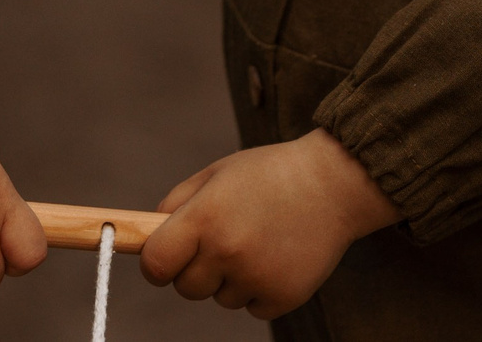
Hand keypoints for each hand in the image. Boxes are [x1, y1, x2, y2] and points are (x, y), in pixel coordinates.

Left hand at [137, 131, 397, 318]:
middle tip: (217, 244)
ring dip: (229, 279)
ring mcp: (257, 277)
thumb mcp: (216, 174)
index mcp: (204, 217)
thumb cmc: (268, 174)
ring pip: (220, 298)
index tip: (161, 261)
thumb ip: (176, 204)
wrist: (332, 184)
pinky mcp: (283, 298)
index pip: (156, 264)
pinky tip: (274, 257)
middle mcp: (228, 251)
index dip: (154, 265)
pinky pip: (251, 307)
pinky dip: (258, 290)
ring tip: (255, 242)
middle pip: (185, 288)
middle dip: (193, 270)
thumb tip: (149, 238)